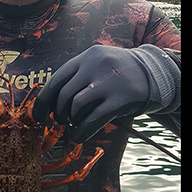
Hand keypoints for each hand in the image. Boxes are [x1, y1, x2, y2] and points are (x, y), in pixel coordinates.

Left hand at [32, 45, 158, 142]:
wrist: (154, 72)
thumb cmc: (119, 72)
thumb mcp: (99, 63)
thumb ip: (78, 76)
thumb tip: (51, 102)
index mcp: (87, 56)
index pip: (57, 78)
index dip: (43, 99)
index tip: (37, 114)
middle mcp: (96, 66)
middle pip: (64, 94)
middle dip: (57, 112)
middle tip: (60, 120)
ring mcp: (108, 82)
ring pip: (76, 106)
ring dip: (70, 120)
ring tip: (72, 125)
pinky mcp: (120, 99)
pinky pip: (93, 119)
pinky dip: (82, 130)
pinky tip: (79, 135)